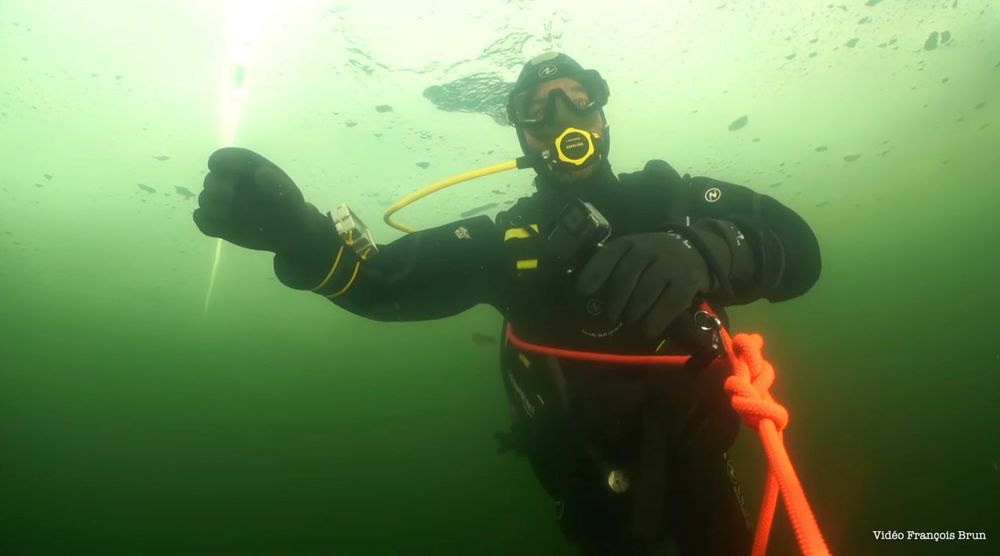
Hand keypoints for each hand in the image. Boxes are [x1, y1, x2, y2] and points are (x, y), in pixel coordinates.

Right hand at [193, 147, 312, 253]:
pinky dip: (204, 222)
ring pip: (205, 200)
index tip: (220, 166)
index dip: (222, 160)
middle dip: (215, 186)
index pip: (225, 158)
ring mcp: (222, 204)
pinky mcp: (217, 223)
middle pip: (212, 180)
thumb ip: (277, 184)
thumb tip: (261, 173)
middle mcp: (229, 183)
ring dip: (210, 205)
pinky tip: (218, 227)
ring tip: (224, 211)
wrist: (288, 233)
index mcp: (244, 169)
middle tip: (228, 195)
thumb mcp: (290, 197)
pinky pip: (202, 220)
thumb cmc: (289, 208)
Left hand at [576, 231, 712, 337]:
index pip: (608, 255)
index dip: (594, 274)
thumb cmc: (653, 257)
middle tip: (613, 315)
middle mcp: (648, 250)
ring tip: (630, 320)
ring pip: (644, 294)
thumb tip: (586, 293)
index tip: (583, 291)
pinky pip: (667, 306)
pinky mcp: (686, 283)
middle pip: (624, 279)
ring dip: (633, 313)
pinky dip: (655, 321)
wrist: (695, 249)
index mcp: (629, 243)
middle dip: (615, 302)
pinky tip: (648, 329)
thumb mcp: (631, 252)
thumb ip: (612, 266)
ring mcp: (669, 266)